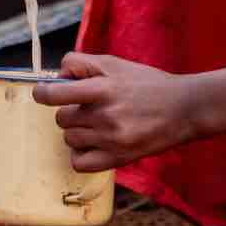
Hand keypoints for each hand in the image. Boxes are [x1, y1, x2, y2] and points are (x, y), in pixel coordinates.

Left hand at [31, 51, 197, 171]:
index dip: (42, 93)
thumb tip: (57, 76)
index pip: (56, 93)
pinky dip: (80, 153)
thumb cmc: (146, 83)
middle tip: (87, 107)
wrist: (183, 108)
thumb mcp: (115, 63)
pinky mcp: (118, 159)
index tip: (42, 93)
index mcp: (103, 88)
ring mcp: (112, 140)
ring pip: (69, 138)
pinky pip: (79, 162)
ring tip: (96, 123)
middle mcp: (106, 115)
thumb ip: (82, 64)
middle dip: (68, 110)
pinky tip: (93, 142)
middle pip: (61, 118)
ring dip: (76, 131)